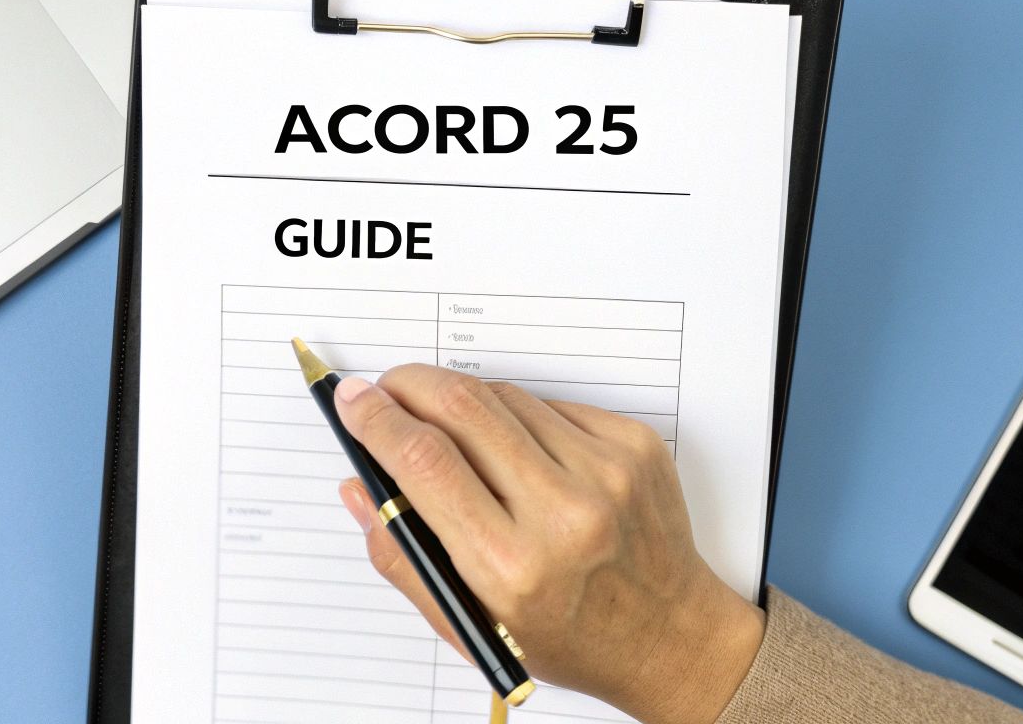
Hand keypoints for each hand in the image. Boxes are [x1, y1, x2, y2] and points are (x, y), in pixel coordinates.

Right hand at [333, 365, 764, 723]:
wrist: (670, 635)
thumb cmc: (568, 637)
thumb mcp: (471, 623)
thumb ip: (403, 557)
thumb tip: (358, 486)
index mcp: (510, 566)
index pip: (425, 462)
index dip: (378, 420)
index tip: (352, 400)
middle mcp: (562, 513)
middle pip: (463, 408)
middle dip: (410, 386)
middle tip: (386, 389)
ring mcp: (605, 472)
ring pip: (506, 398)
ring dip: (463, 399)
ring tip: (451, 428)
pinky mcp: (633, 445)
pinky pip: (553, 405)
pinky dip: (520, 416)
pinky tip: (518, 451)